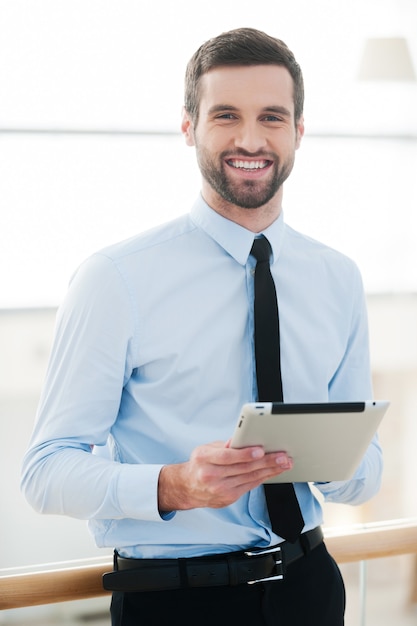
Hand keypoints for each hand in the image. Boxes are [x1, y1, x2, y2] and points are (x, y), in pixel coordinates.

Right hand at [158, 441, 292, 511]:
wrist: (188, 487)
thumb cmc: (199, 463)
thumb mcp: (206, 449)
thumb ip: (225, 445)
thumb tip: (243, 439)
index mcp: (204, 459)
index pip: (228, 456)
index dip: (245, 454)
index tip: (261, 450)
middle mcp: (212, 476)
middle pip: (244, 468)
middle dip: (266, 462)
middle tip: (282, 456)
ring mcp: (220, 489)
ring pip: (250, 478)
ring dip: (270, 471)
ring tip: (284, 463)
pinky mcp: (228, 498)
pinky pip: (250, 486)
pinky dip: (263, 478)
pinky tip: (273, 472)